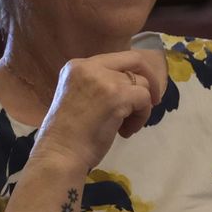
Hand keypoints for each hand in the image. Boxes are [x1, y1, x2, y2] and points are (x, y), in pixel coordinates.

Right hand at [32, 49, 165, 172]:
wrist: (59, 153)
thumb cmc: (66, 134)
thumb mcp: (78, 96)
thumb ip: (98, 85)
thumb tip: (129, 84)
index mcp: (77, 65)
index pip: (116, 58)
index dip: (132, 73)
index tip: (136, 92)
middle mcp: (89, 66)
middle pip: (134, 61)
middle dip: (149, 79)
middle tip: (152, 101)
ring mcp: (104, 80)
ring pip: (141, 84)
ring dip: (140, 108)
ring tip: (125, 127)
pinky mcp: (117, 96)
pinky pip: (144, 99)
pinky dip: (142, 117)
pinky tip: (125, 132)